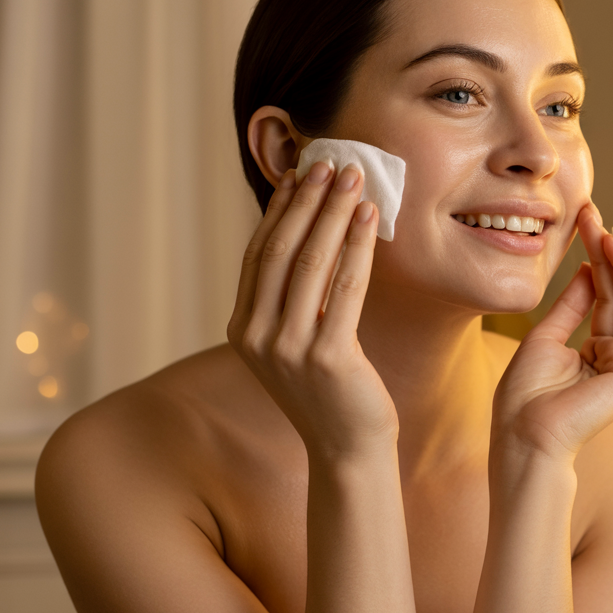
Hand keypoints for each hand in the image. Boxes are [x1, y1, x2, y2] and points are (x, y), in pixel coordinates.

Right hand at [227, 161, 395, 459]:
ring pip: (309, 263)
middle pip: (279, 251)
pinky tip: (369, 219)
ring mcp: (288, 348)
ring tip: (352, 178)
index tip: (298, 174)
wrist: (348, 450)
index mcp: (244, 328)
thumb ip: (294, 298)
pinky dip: (356, 247)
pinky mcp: (326, 357)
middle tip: (328, 161)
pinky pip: (344, 288)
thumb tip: (310, 234)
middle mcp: (257, 336)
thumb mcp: (300, 341)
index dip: (278, 210)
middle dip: (305, 201)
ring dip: (332, 214)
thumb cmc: (333, 391)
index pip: (258, 255)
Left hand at [491, 204, 612, 462]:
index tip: (585, 222)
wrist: (525, 437)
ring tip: (608, 234)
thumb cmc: (524, 398)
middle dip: (608, 253)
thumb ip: (572, 306)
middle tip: (593, 214)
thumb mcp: (544, 337)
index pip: (603, 294)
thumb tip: (590, 270)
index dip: (596, 258)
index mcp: (593, 351)